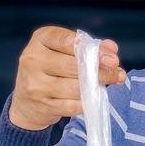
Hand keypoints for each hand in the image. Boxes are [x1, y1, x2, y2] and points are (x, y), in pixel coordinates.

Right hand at [9, 25, 125, 129]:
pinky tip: (94, 98)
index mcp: (40, 40)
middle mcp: (32, 60)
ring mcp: (35, 84)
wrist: (27, 102)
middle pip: (73, 65)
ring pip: (74, 87)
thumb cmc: (52, 70)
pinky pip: (72, 105)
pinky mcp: (42, 105)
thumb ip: (88, 47)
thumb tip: (111, 48)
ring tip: (111, 83)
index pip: (66, 40)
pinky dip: (86, 102)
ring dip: (97, 86)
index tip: (112, 56)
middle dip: (100, 70)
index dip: (92, 48)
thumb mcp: (64, 52)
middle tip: (117, 72)